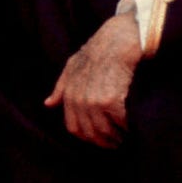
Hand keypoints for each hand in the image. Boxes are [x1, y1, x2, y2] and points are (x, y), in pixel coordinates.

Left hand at [45, 11, 142, 148]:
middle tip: (116, 142)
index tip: (99, 138)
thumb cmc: (97, 50)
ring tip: (125, 137)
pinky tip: (132, 126)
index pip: (73, 128)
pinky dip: (127, 128)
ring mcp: (95, 102)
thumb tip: (48, 103)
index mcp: (69, 95)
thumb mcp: (72, 65)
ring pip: (104, 131)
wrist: (117, 39)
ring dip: (116, 138)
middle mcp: (79, 101)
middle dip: (104, 141)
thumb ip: (61, 86)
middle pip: (90, 133)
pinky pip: (119, 123)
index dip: (87, 136)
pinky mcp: (112, 101)